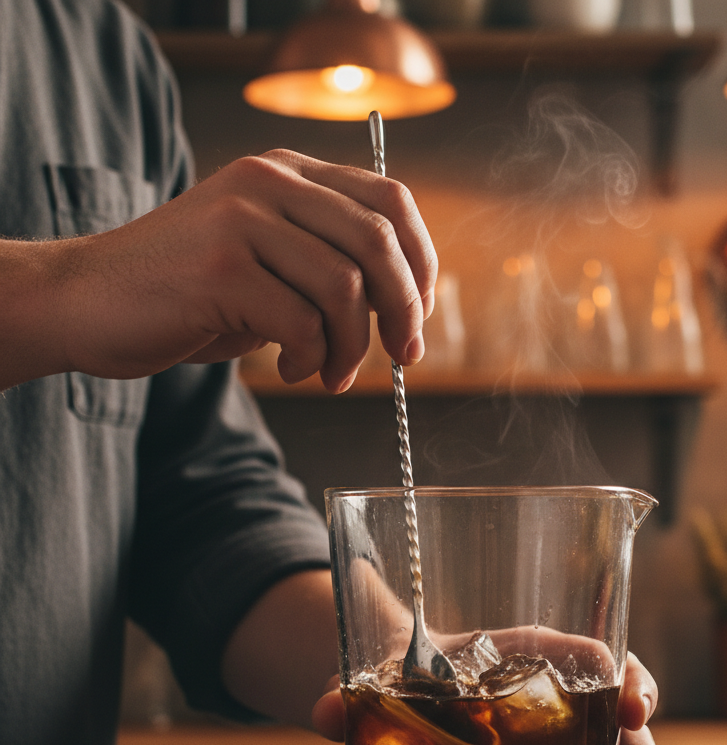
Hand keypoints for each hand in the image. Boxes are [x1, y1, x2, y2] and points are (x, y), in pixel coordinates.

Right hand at [2, 151, 435, 391]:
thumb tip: (405, 306)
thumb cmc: (189, 293)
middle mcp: (268, 181)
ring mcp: (242, 219)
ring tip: (331, 375)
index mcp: (287, 172)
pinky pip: (303, 323)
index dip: (422, 263)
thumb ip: (328, 264)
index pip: (390, 201)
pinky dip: (312, 360)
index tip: (419, 314)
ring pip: (345, 287)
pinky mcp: (221, 267)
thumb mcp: (268, 262)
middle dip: (405, 311)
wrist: (88, 301)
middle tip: (402, 357)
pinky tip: (290, 370)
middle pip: (379, 241)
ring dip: (353, 348)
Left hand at [310, 637, 661, 744]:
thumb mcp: (387, 676)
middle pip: (624, 722)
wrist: (406, 703)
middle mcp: (562, 702)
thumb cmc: (412, 676)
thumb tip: (325, 714)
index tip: (632, 704)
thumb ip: (354, 692)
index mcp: (536, 657)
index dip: (629, 680)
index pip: (602, 659)